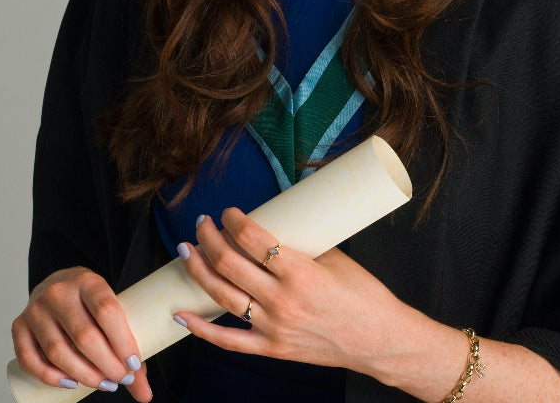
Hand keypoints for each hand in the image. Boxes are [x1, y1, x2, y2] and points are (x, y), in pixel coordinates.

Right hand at [11, 266, 152, 399]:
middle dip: (106, 364)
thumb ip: (128, 345)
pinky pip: (31, 360)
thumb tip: (145, 394)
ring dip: (84, 375)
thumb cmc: (89, 301)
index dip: (122, 341)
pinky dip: (51, 377)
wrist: (56, 283)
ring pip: (58, 351)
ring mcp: (35, 309)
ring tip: (103, 384)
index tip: (134, 364)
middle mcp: (58, 292)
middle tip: (120, 379)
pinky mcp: (18, 326)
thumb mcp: (110, 307)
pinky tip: (71, 383)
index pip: (107, 310)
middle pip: (84, 335)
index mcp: (87, 280)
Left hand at [173, 208, 410, 376]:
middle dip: (208, 237)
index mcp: (300, 272)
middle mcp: (282, 300)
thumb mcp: (335, 258)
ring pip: (222, 296)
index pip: (253, 238)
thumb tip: (272, 225)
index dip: (233, 220)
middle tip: (202, 222)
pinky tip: (181, 314)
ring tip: (186, 249)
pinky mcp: (272, 348)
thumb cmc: (363, 294)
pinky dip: (201, 329)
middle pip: (229, 264)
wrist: (379, 340)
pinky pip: (228, 341)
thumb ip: (300, 246)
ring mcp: (274, 327)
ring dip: (198, 270)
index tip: (228, 210)